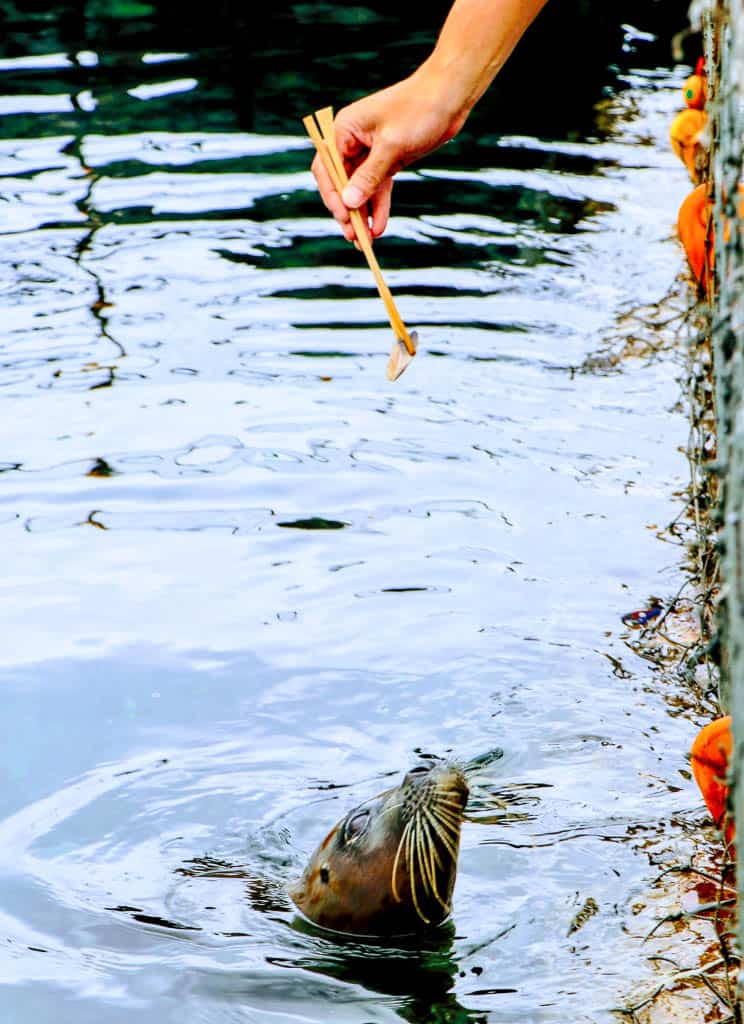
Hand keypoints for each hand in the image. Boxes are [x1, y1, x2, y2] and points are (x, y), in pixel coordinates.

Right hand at [311, 68, 467, 242]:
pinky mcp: (386, 160)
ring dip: (363, 214)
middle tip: (354, 238)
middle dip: (348, 211)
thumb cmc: (418, 111)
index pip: (328, 168)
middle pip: (341, 183)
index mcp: (343, 130)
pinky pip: (377, 188)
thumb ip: (369, 176)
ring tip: (367, 241)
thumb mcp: (392, 146)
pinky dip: (378, 207)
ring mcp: (368, 152)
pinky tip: (379, 227)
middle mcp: (351, 141)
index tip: (344, 217)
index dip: (333, 195)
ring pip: (359, 190)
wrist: (449, 97)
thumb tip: (348, 203)